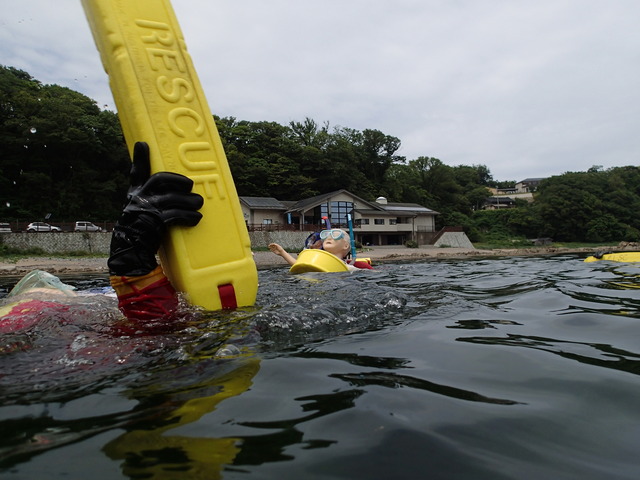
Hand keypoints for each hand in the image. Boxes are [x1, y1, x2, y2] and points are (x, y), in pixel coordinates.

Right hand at [108, 142, 203, 275]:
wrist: (130, 253)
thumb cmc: (140, 231)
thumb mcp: (140, 212)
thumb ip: (151, 200)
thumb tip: (175, 193)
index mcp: (134, 194)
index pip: (136, 173)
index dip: (139, 158)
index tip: (143, 144)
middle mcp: (138, 198)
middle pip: (159, 179)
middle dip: (178, 180)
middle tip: (190, 185)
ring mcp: (145, 209)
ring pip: (172, 198)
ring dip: (189, 201)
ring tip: (198, 203)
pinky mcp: (154, 222)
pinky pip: (176, 214)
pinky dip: (189, 216)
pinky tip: (196, 218)